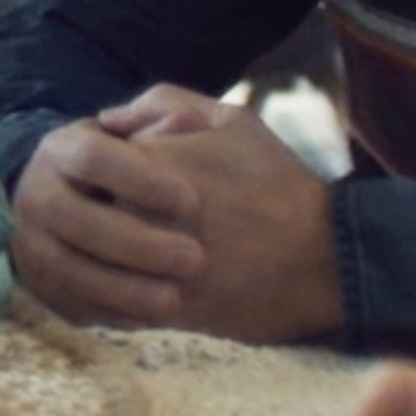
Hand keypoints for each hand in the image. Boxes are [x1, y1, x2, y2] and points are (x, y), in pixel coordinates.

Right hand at [10, 113, 205, 324]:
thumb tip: (181, 124)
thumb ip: (168, 116)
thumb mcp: (144, 128)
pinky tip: (153, 317)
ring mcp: (31, 243)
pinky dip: (111, 313)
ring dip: (124, 289)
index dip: (141, 179)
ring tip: (175, 298)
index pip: (93, 157)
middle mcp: (35, 194)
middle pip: (78, 220)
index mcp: (59, 148)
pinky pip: (72, 304)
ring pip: (70, 271)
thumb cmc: (126, 162)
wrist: (80, 201)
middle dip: (137, 243)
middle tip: (194, 257)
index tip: (192, 200)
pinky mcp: (40, 286)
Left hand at [90, 94, 341, 342]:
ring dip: (109, 255)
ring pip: (99, 260)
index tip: (131, 172)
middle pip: (90, 211)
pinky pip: (120, 302)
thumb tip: (109, 118)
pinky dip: (123, 293)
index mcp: (151, 164)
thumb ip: (164, 103)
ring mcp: (153, 268)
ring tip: (143, 247)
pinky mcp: (169, 311)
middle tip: (135, 212)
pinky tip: (147, 281)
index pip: (92, 160)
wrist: (325, 259)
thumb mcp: (230, 119)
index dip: (109, 167)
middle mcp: (143, 216)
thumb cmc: (278, 183)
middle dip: (103, 210)